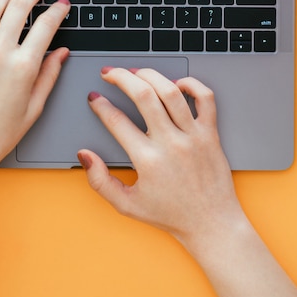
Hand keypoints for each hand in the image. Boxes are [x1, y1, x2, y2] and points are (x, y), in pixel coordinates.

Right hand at [77, 67, 242, 244]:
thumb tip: (84, 155)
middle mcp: (171, 144)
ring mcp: (193, 136)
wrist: (211, 224)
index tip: (94, 98)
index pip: (116, 121)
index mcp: (148, 160)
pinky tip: (176, 84)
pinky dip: (192, 84)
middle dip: (121, 77)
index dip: (100, 105)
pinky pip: (205, 98)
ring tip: (137, 72)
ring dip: (150, 75)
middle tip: (110, 73)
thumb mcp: (127, 205)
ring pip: (171, 91)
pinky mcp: (211, 134)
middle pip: (143, 96)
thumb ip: (100, 181)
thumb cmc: (171, 215)